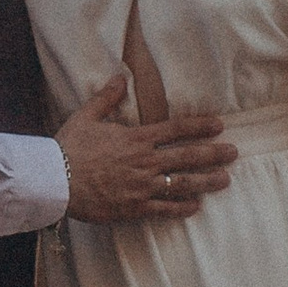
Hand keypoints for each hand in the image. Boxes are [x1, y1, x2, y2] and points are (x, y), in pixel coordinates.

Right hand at [55, 73, 234, 224]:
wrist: (54, 181)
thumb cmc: (68, 148)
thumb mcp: (86, 117)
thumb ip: (107, 98)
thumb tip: (120, 77)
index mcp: (135, 138)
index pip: (176, 129)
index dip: (199, 127)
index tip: (218, 125)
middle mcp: (144, 162)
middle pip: (187, 156)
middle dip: (213, 154)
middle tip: (233, 152)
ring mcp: (141, 186)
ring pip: (182, 183)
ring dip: (206, 181)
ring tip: (225, 180)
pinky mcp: (133, 207)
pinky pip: (164, 209)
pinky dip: (181, 208)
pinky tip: (195, 207)